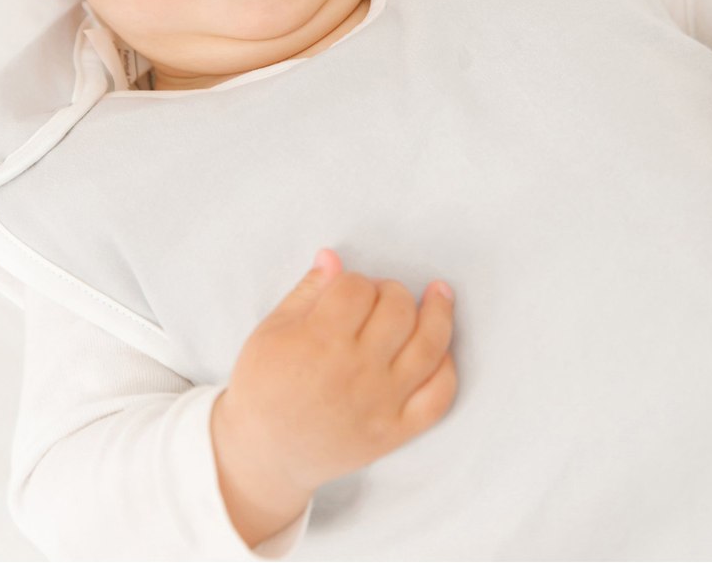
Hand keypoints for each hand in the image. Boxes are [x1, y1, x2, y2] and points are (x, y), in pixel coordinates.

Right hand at [214, 249, 456, 498]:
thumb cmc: (264, 387)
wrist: (266, 455)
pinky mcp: (396, 431)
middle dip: (391, 291)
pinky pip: (439, 396)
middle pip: (397, 308)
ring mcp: (381, 404)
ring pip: (428, 345)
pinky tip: (440, 348)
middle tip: (379, 298)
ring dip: (438, 313)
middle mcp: (356, 372)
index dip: (354, 280)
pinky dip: (447, 368)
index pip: (357, 288)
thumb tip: (333, 257)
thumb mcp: (270, 332)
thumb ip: (306, 291)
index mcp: (319, 343)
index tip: (347, 290)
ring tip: (439, 295)